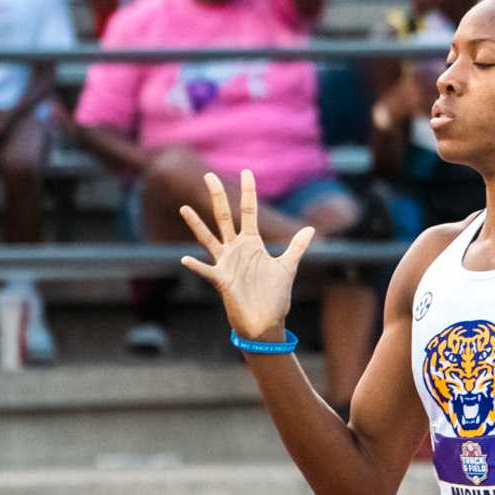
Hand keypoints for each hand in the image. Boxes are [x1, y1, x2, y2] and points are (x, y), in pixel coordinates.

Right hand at [180, 168, 314, 338]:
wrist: (266, 323)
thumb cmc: (274, 297)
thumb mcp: (288, 267)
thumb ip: (296, 247)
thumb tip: (310, 228)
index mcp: (252, 244)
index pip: (249, 212)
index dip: (248, 192)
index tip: (247, 171)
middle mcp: (236, 250)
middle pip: (225, 217)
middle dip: (218, 196)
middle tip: (209, 175)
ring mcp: (226, 264)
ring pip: (209, 239)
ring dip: (197, 225)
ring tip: (184, 209)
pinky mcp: (221, 281)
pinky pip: (206, 271)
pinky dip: (196, 266)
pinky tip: (185, 259)